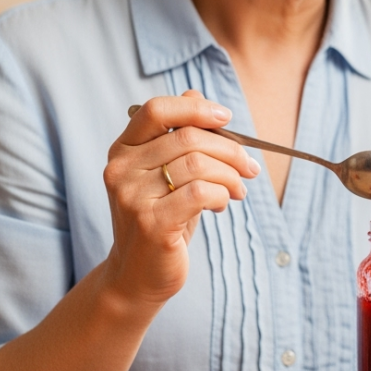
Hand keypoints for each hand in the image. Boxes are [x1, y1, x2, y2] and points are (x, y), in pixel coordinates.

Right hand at [101, 90, 259, 305]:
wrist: (138, 275)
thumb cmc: (161, 219)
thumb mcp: (168, 175)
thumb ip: (178, 136)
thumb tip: (196, 94)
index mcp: (123, 151)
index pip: (156, 110)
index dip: (196, 108)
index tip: (227, 118)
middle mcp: (121, 170)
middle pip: (188, 138)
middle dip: (230, 150)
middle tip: (249, 168)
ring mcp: (133, 197)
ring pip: (198, 165)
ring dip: (231, 176)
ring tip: (238, 190)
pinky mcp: (151, 224)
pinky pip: (201, 193)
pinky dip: (222, 195)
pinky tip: (223, 205)